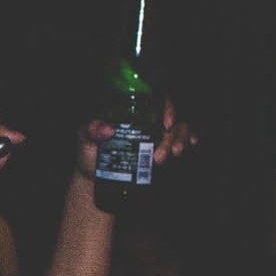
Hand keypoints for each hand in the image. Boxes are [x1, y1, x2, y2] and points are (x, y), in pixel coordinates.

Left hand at [74, 98, 196, 180]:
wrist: (94, 178)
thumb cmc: (90, 153)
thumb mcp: (84, 139)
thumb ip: (90, 130)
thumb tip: (107, 130)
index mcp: (133, 109)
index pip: (157, 97)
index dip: (168, 107)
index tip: (167, 124)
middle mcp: (150, 117)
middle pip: (172, 115)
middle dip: (172, 136)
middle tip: (159, 157)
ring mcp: (159, 132)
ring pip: (181, 128)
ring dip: (179, 142)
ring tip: (163, 160)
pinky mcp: (165, 147)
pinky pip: (185, 138)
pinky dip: (191, 140)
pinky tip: (191, 147)